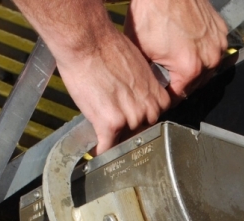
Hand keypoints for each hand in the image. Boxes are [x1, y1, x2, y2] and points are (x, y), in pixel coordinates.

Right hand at [57, 28, 170, 153]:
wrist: (87, 43)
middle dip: (127, 131)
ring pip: (124, 141)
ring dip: (113, 140)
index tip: (134, 126)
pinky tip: (96, 153)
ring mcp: (130, 119)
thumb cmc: (106, 48)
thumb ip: (140, 88)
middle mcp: (147, 109)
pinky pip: (108, 148)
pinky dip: (101, 153)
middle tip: (114, 130)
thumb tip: (134, 97)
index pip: (155, 119)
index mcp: (156, 95)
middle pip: (140, 132)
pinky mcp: (111, 124)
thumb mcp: (137, 68)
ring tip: (102, 136)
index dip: (142, 122)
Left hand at [124, 0, 227, 102]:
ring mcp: (218, 44)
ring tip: (176, 60)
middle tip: (166, 76)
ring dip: (193, 68)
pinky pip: (213, 51)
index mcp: (190, 68)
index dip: (167, 97)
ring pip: (206, 69)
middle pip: (195, 84)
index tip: (160, 95)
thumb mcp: (141, 52)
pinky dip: (202, 51)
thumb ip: (149, 77)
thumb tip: (151, 89)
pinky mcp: (221, 31)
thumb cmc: (152, 11)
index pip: (179, 96)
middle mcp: (209, 59)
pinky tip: (187, 45)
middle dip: (180, 82)